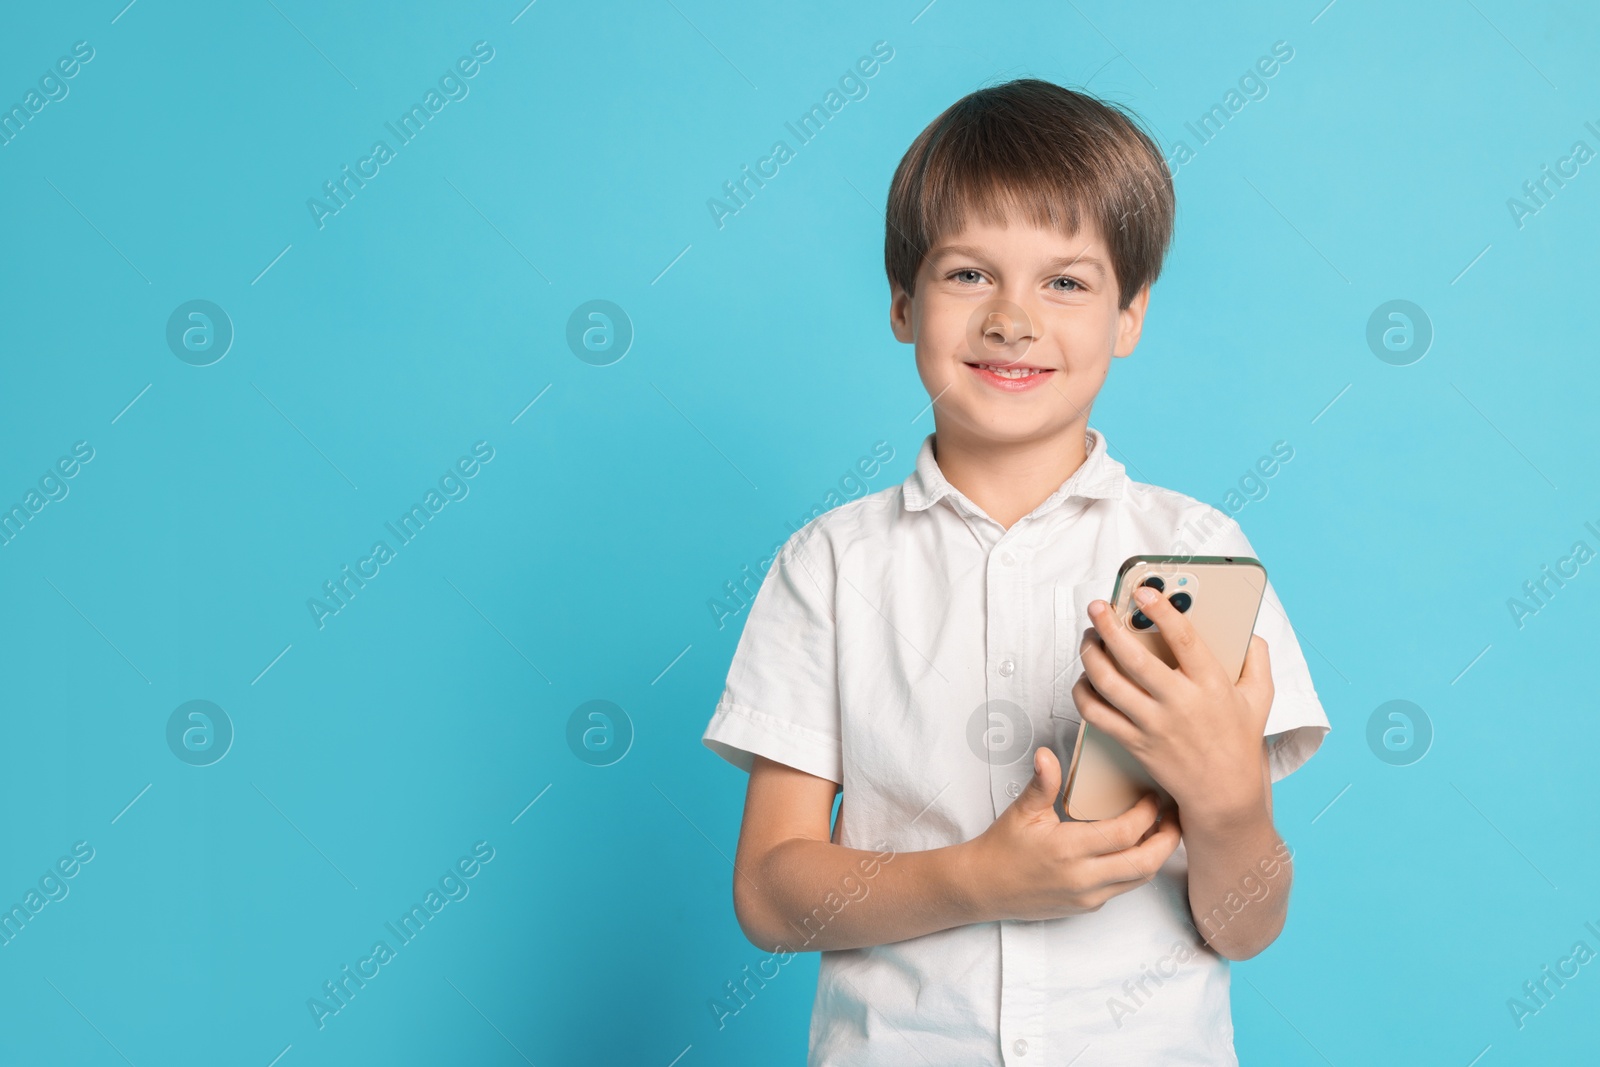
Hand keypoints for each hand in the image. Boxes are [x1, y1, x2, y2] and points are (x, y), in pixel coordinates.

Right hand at [959, 746, 1180, 921]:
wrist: (985, 887)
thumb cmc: (1004, 848)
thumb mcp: (1022, 812)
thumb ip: (1042, 783)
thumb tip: (1046, 754)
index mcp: (1068, 850)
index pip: (1125, 834)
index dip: (1147, 814)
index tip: (1152, 795)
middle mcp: (1083, 878)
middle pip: (1146, 863)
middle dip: (1169, 839)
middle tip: (1176, 815)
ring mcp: (1088, 896)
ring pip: (1140, 879)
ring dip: (1158, 854)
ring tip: (1164, 829)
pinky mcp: (1088, 906)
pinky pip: (1124, 888)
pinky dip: (1138, 867)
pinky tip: (1137, 847)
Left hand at [1073, 585, 1273, 826]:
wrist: (1224, 795)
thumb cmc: (1239, 742)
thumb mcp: (1260, 698)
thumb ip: (1257, 660)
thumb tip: (1249, 631)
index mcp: (1212, 685)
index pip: (1183, 639)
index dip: (1160, 610)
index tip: (1141, 591)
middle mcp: (1180, 703)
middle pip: (1133, 658)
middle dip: (1109, 626)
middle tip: (1098, 606)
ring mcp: (1153, 725)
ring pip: (1108, 684)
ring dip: (1090, 654)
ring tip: (1088, 637)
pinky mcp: (1134, 743)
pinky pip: (1097, 715)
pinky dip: (1083, 693)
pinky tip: (1084, 678)